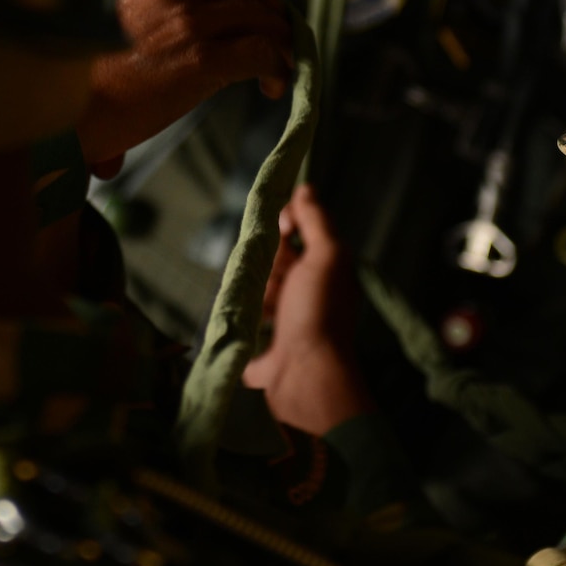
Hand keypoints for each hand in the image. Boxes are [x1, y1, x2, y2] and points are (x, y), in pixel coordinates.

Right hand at [77, 0, 290, 173]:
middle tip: (275, 31)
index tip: (249, 4)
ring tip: (281, 65)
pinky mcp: (201, 58)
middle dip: (268, 3)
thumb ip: (142, 17)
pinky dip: (278, 66)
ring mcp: (186, 21)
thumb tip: (182, 35)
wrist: (64, 116)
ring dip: (280, 39)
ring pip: (259, 14)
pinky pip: (260, 51)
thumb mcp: (104, 27)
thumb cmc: (78, 84)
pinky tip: (275, 85)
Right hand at [242, 185, 370, 435]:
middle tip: (270, 276)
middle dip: (266, 265)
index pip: (300, 237)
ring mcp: (288, 326)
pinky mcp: (267, 351)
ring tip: (256, 304)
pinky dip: (241, 325)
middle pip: (276, 265)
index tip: (276, 227)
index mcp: (325, 273)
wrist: (305, 377)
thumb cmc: (317, 313)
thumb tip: (306, 188)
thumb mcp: (326, 256)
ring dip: (252, 295)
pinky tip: (239, 322)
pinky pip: (246, 329)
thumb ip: (317, 222)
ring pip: (258, 295)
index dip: (286, 228)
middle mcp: (309, 297)